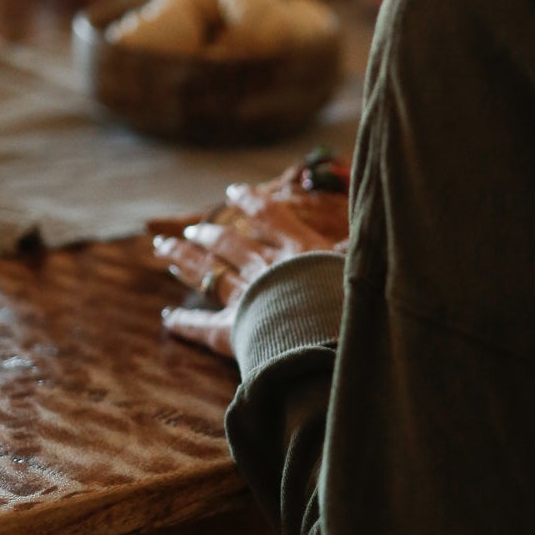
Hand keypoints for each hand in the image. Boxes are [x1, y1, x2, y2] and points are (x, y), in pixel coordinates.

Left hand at [156, 165, 348, 356]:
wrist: (325, 344)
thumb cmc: (350, 309)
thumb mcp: (359, 271)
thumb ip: (356, 250)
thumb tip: (369, 227)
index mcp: (298, 251)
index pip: (270, 216)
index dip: (250, 201)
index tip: (233, 191)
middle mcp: (265, 268)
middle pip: (229, 244)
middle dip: (208, 234)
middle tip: (192, 230)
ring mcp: (244, 298)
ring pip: (208, 273)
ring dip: (185, 260)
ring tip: (166, 249)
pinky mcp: (230, 332)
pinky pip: (201, 326)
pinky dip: (183, 322)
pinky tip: (168, 317)